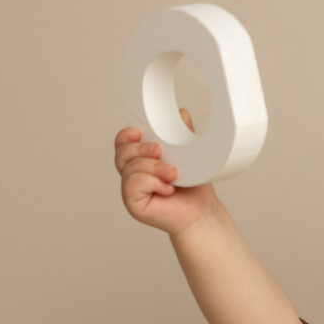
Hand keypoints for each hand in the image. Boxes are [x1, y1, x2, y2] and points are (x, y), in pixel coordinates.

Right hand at [114, 110, 215, 233]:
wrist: (202, 211)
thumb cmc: (193, 185)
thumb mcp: (190, 152)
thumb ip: (182, 132)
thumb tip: (181, 112)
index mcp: (140, 159)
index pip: (122, 142)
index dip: (125, 135)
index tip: (138, 132)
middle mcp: (132, 174)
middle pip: (121, 152)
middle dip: (140, 149)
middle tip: (160, 151)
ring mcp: (130, 190)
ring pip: (129, 168)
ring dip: (153, 167)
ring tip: (173, 174)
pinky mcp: (134, 204)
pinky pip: (132, 184)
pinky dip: (151, 182)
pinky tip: (168, 188)